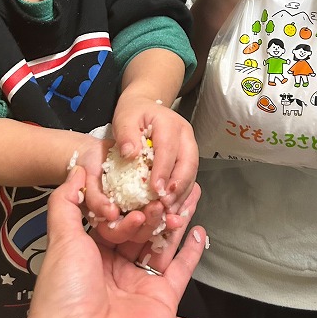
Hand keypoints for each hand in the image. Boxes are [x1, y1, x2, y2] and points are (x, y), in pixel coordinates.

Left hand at [8, 167, 205, 317]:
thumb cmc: (63, 299)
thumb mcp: (61, 240)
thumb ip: (67, 203)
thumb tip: (75, 171)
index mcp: (90, 253)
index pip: (116, 216)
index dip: (129, 197)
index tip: (141, 175)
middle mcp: (116, 267)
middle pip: (143, 227)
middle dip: (156, 203)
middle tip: (171, 180)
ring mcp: (141, 282)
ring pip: (163, 242)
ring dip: (176, 218)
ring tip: (189, 192)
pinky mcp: (163, 298)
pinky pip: (181, 268)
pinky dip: (191, 249)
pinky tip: (198, 228)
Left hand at [112, 94, 197, 211]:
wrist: (144, 107)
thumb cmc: (133, 114)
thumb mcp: (124, 118)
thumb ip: (126, 134)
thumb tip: (131, 153)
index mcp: (169, 123)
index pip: (168, 149)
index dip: (163, 170)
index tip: (156, 190)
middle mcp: (185, 134)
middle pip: (188, 163)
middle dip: (178, 186)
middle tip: (165, 205)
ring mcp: (190, 146)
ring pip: (192, 173)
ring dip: (182, 193)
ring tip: (169, 211)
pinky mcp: (189, 157)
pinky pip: (190, 177)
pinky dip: (183, 194)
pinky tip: (172, 207)